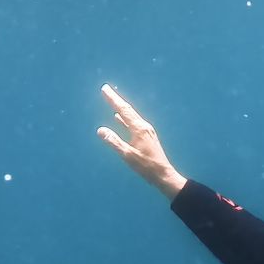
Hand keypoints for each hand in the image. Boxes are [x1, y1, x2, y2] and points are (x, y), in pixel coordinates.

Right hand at [97, 84, 186, 199]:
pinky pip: (132, 123)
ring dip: (120, 108)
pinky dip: (124, 119)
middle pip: (128, 110)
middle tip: (106, 90)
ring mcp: (146, 131)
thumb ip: (114, 142)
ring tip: (112, 102)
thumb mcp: (128, 155)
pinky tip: (118, 118)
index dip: (113, 99)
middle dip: (116, 100)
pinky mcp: (146, 137)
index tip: (105, 89)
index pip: (123, 110)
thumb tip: (100, 130)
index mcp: (139, 129)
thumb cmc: (146, 166)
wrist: (163, 174)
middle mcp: (144, 127)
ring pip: (130, 116)